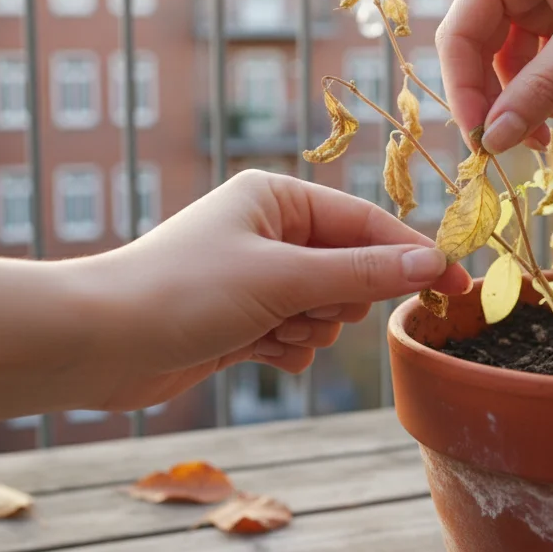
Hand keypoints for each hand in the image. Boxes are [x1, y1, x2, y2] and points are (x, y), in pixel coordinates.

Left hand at [0, 170, 470, 430]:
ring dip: (304, 330)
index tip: (457, 286)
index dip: (411, 255)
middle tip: (298, 310)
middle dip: (334, 301)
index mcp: (278, 198)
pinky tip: (252, 352)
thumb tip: (430, 262)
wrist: (95, 343)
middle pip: (350, 271)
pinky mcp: (243, 320)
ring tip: (262, 331)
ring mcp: (257, 278)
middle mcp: (270, 232)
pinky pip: (296, 338)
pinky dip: (284, 351)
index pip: (366, 223)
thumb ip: (360, 272)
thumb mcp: (281, 278)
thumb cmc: (181, 291)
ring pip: (325, 311)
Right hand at [436, 0, 552, 154]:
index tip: (483, 141)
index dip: (464, 91)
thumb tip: (493, 141)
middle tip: (520, 147)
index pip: (459, 34)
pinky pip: (540, 54)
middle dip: (499, 99)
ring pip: (511, 58)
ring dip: (530, 97)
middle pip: (480, 48)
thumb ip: (539, 90)